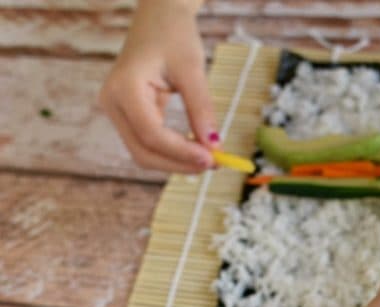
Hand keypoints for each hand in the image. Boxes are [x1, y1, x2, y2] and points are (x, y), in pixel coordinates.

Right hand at [99, 0, 215, 173]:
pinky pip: (148, 145)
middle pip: (144, 152)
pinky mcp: (127, 117)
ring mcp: (117, 112)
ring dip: (176, 162)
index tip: (212, 159)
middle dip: (178, 163)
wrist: (158, 18)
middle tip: (214, 164)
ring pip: (144, 154)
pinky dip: (172, 153)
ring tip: (208, 158)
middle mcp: (113, 103)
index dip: (181, 152)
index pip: (151, 134)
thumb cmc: (173, 34)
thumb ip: (201, 109)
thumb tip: (214, 148)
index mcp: (124, 87)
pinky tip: (195, 150)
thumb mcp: (192, 68)